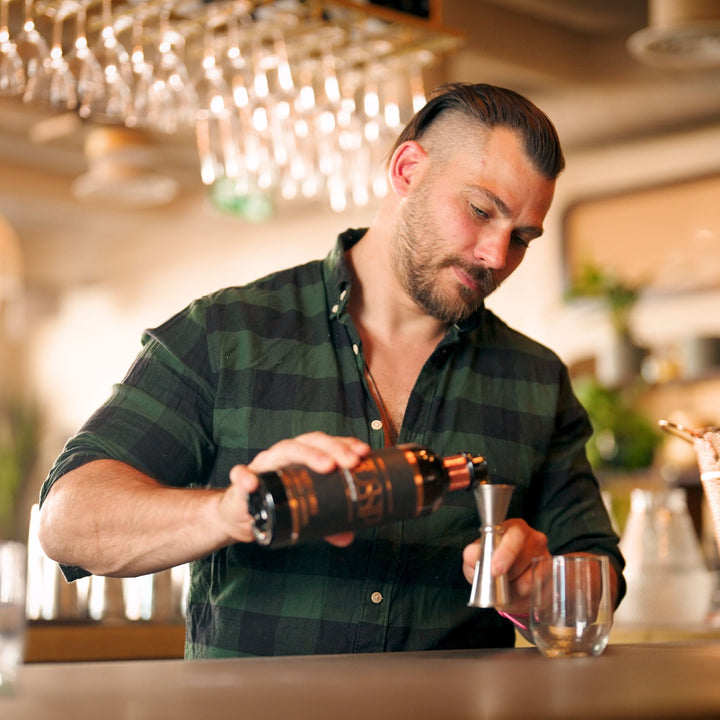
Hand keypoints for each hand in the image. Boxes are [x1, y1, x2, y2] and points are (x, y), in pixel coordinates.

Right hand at [221, 432, 370, 546]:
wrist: (240, 514)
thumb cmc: (276, 504)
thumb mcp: (303, 513)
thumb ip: (325, 522)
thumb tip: (348, 537)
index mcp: (301, 458)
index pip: (325, 443)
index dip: (344, 444)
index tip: (364, 452)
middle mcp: (284, 455)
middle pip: (309, 442)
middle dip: (332, 449)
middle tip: (351, 462)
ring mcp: (263, 465)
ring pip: (283, 450)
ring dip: (307, 454)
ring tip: (326, 466)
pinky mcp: (241, 482)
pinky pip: (241, 474)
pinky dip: (246, 476)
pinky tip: (253, 482)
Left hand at [462, 518, 548, 615]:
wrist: (509, 589)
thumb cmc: (492, 567)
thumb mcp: (477, 561)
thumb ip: (472, 557)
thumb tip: (471, 554)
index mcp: (514, 528)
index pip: (515, 534)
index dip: (505, 552)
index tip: (495, 570)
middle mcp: (534, 539)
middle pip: (525, 557)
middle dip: (508, 574)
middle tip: (497, 582)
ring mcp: (546, 558)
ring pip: (532, 577)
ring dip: (515, 588)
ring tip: (505, 589)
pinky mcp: (552, 579)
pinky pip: (538, 592)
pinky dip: (523, 598)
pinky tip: (515, 596)